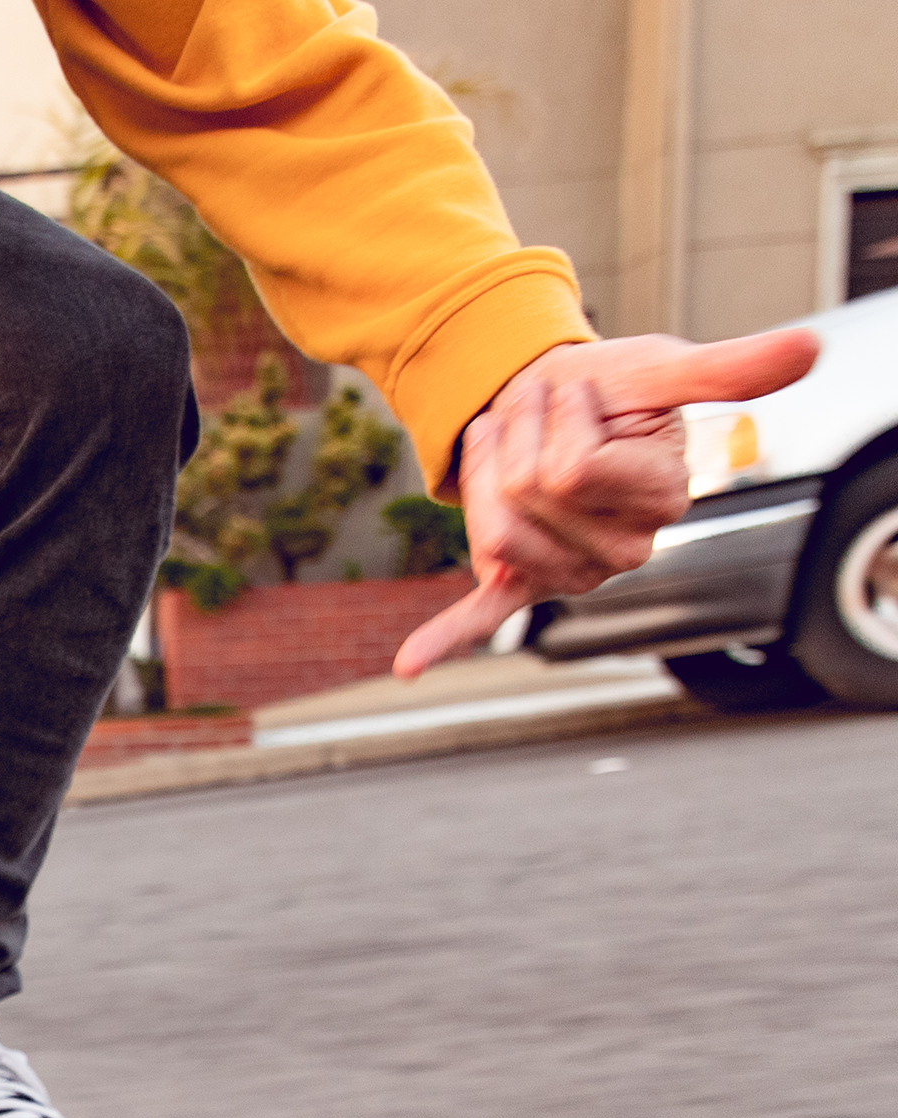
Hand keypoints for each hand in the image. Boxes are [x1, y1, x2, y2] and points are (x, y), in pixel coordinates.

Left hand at [392, 328, 820, 676]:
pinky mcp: (517, 585)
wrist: (554, 398)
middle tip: (544, 419)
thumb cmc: (615, 387)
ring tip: (519, 448)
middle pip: (526, 496)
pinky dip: (442, 640)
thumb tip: (809, 353)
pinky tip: (407, 667)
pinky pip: (481, 617)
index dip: (562, 414)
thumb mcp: (663, 369)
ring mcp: (567, 576)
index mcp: (662, 504)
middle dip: (520, 437)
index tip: (581, 396)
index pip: (569, 468)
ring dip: (487, 469)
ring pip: (491, 528)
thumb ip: (726, 370)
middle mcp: (621, 554)